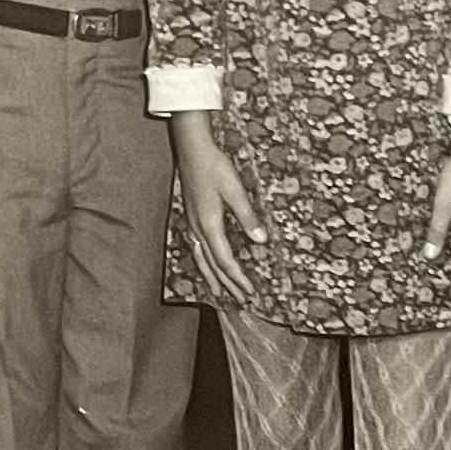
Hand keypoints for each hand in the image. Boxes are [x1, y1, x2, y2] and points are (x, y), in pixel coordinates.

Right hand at [176, 121, 266, 305]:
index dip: (237, 278)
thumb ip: (247, 216)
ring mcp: (191, 223)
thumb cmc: (214, 166)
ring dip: (211, 277)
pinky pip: (195, 248)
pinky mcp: (190, 216)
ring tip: (217, 294)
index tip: (250, 291)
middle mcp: (197, 228)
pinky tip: (204, 263)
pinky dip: (202, 262)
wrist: (192, 149)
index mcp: (209, 224)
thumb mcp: (235, 190)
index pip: (224, 260)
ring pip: (200, 259)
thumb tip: (260, 240)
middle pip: (212, 264)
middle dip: (227, 284)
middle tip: (240, 300)